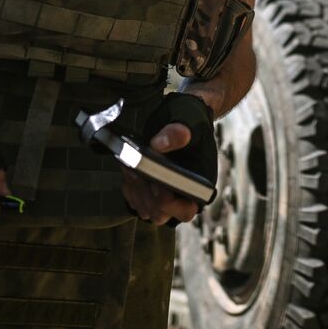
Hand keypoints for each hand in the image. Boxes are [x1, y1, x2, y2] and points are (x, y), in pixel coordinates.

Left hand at [122, 93, 215, 224]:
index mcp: (199, 183)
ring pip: (145, 209)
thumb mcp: (188, 119)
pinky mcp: (149, 188)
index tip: (157, 185)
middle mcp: (182, 193)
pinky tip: (127, 169)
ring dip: (135, 191)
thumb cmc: (190, 118)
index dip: (170, 204)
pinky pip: (135, 199)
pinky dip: (129, 187)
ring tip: (129, 166)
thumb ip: (177, 131)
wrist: (181, 114)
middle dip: (147, 197)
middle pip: (161, 214)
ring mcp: (164, 192)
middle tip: (137, 173)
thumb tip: (159, 145)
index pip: (185, 210)